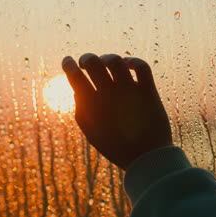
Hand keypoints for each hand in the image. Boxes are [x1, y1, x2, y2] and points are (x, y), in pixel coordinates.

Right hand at [62, 53, 171, 169]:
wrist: (146, 159)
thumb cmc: (116, 146)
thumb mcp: (91, 132)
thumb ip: (81, 110)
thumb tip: (77, 89)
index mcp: (92, 107)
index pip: (74, 77)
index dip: (68, 65)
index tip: (67, 60)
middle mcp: (109, 96)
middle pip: (93, 62)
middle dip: (86, 58)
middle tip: (86, 62)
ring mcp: (129, 92)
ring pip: (115, 60)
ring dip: (107, 58)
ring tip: (106, 63)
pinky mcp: (148, 92)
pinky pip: (141, 66)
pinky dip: (133, 61)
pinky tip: (127, 64)